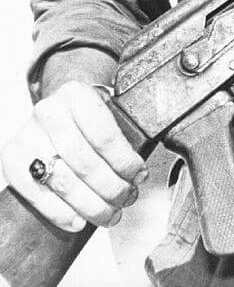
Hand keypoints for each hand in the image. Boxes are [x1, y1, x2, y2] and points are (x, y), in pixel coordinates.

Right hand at [0, 82, 147, 231]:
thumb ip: (122, 134)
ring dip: (90, 205)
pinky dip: (60, 212)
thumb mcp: (106, 110)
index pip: (105, 135)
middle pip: (85, 162)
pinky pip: (36, 194)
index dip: (125, 162)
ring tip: (108, 215)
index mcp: (77, 94)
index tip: (139, 177)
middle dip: (111, 188)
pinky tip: (78, 221)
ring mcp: (27, 135)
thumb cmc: (86, 116)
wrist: (55, 108)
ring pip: (63, 181)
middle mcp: (49, 111)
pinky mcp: (11, 158)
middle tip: (127, 200)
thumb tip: (138, 175)